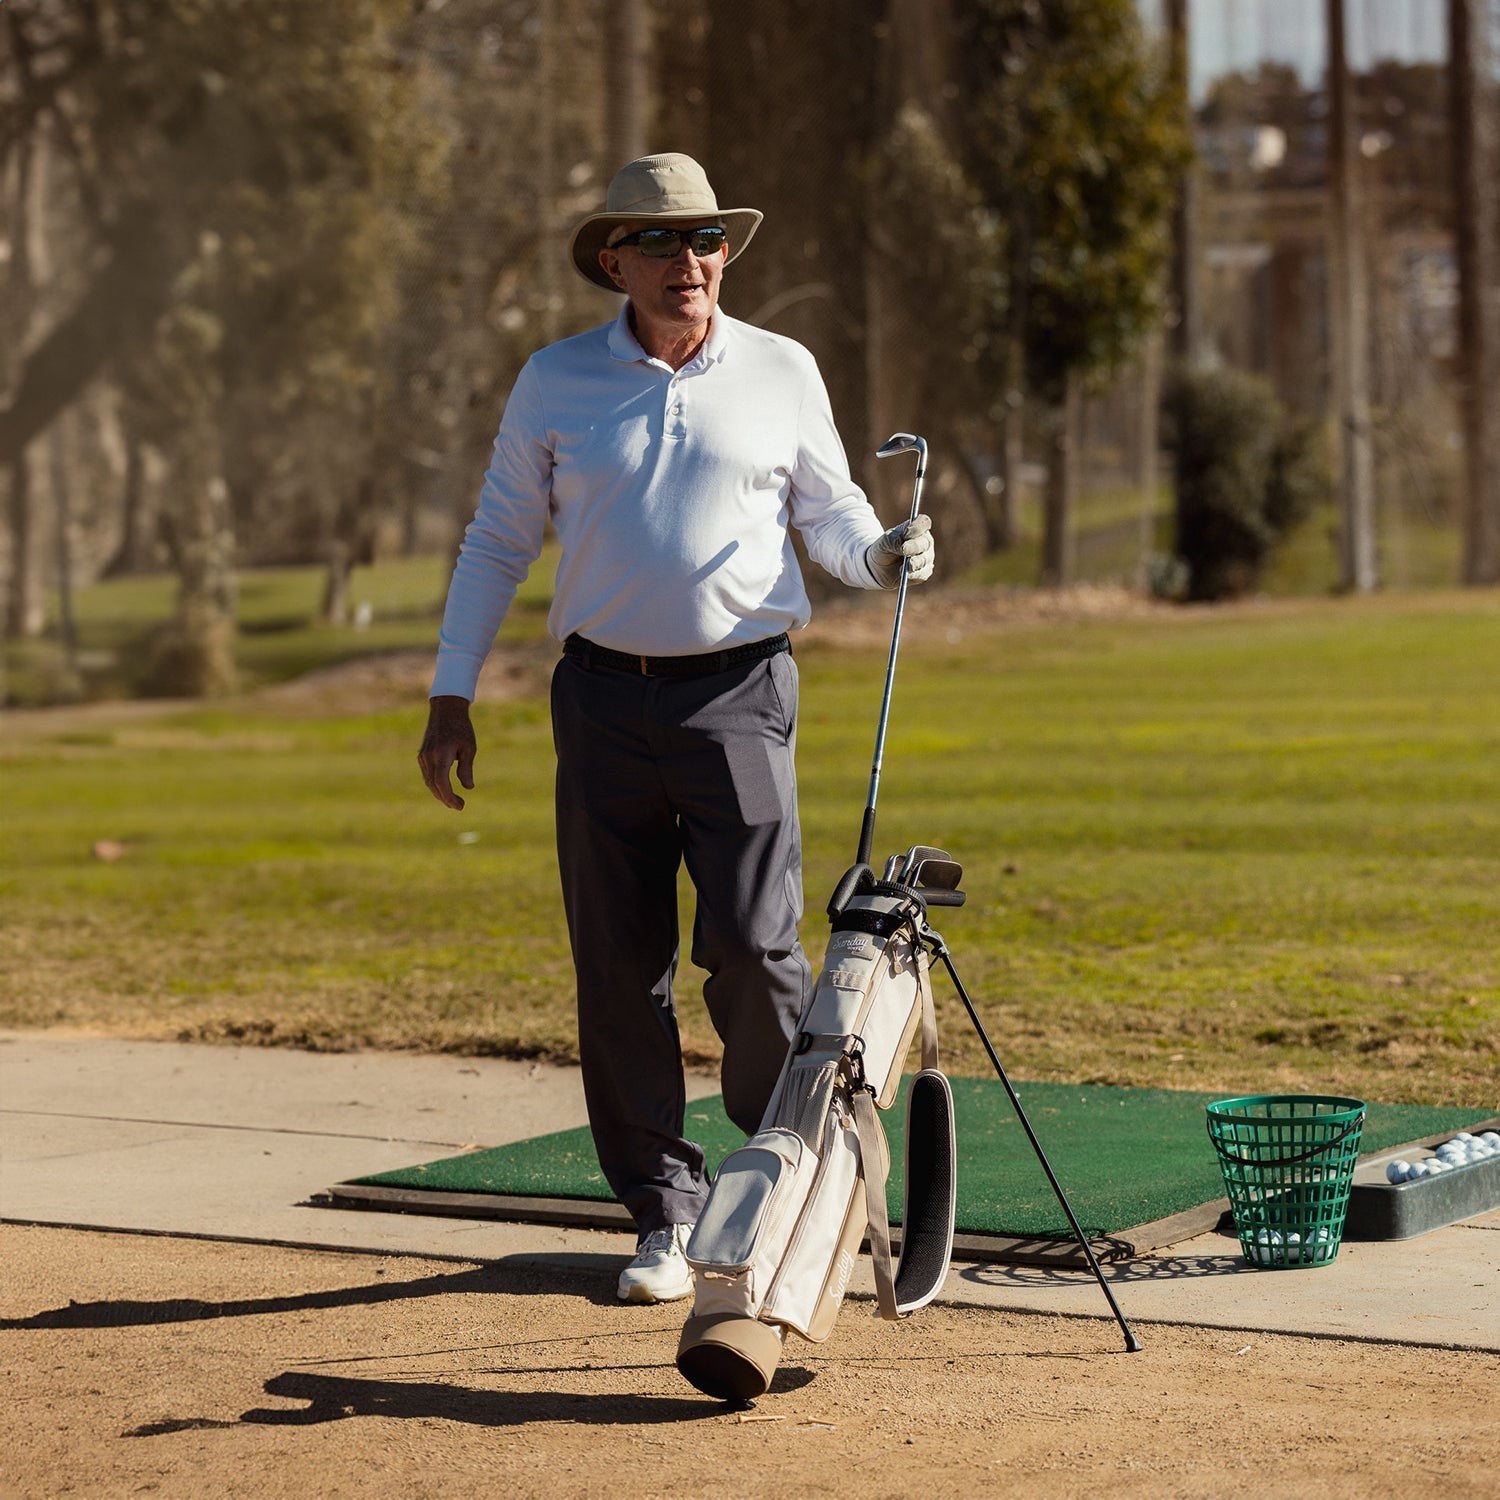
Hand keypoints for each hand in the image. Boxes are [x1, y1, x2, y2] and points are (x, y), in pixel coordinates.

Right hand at [418, 695, 476, 810]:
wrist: (446, 710)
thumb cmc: (461, 728)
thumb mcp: (469, 747)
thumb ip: (466, 768)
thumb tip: (468, 787)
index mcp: (442, 754)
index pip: (442, 782)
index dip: (449, 797)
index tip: (460, 806)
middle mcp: (429, 756)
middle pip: (434, 785)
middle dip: (445, 798)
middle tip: (459, 806)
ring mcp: (423, 756)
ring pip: (428, 781)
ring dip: (439, 793)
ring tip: (453, 801)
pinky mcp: (422, 755)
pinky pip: (427, 775)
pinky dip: (435, 785)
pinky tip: (444, 790)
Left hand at [865, 513, 933, 587]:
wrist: (879, 568)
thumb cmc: (884, 549)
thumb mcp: (885, 541)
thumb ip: (895, 540)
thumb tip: (904, 547)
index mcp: (917, 528)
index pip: (924, 522)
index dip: (918, 527)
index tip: (907, 533)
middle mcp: (924, 542)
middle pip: (926, 542)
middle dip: (915, 546)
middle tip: (904, 549)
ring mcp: (926, 557)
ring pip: (925, 559)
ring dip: (915, 562)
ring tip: (905, 566)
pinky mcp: (924, 572)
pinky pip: (923, 573)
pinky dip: (913, 574)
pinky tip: (905, 573)